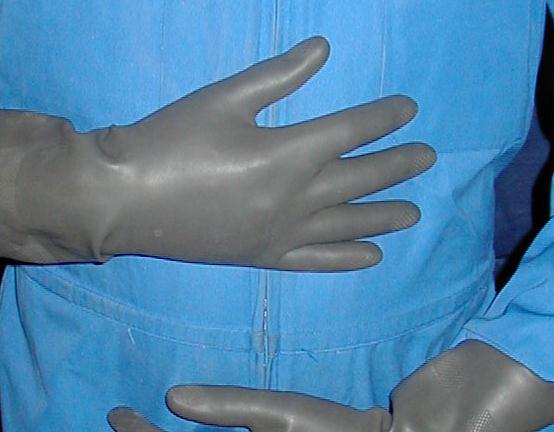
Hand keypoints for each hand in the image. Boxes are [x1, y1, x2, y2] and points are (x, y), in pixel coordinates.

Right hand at [0, 37, 434, 268]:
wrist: (126, 199)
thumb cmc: (171, 141)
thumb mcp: (224, 98)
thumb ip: (279, 76)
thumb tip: (322, 49)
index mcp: (289, 152)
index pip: (352, 130)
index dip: (384, 117)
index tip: (407, 109)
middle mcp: (297, 197)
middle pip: (360, 178)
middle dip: (397, 165)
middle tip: (427, 158)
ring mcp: (283, 232)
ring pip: (348, 224)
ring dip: (384, 216)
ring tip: (414, 213)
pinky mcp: (264, 256)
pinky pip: (317, 261)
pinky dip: (347, 259)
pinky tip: (371, 257)